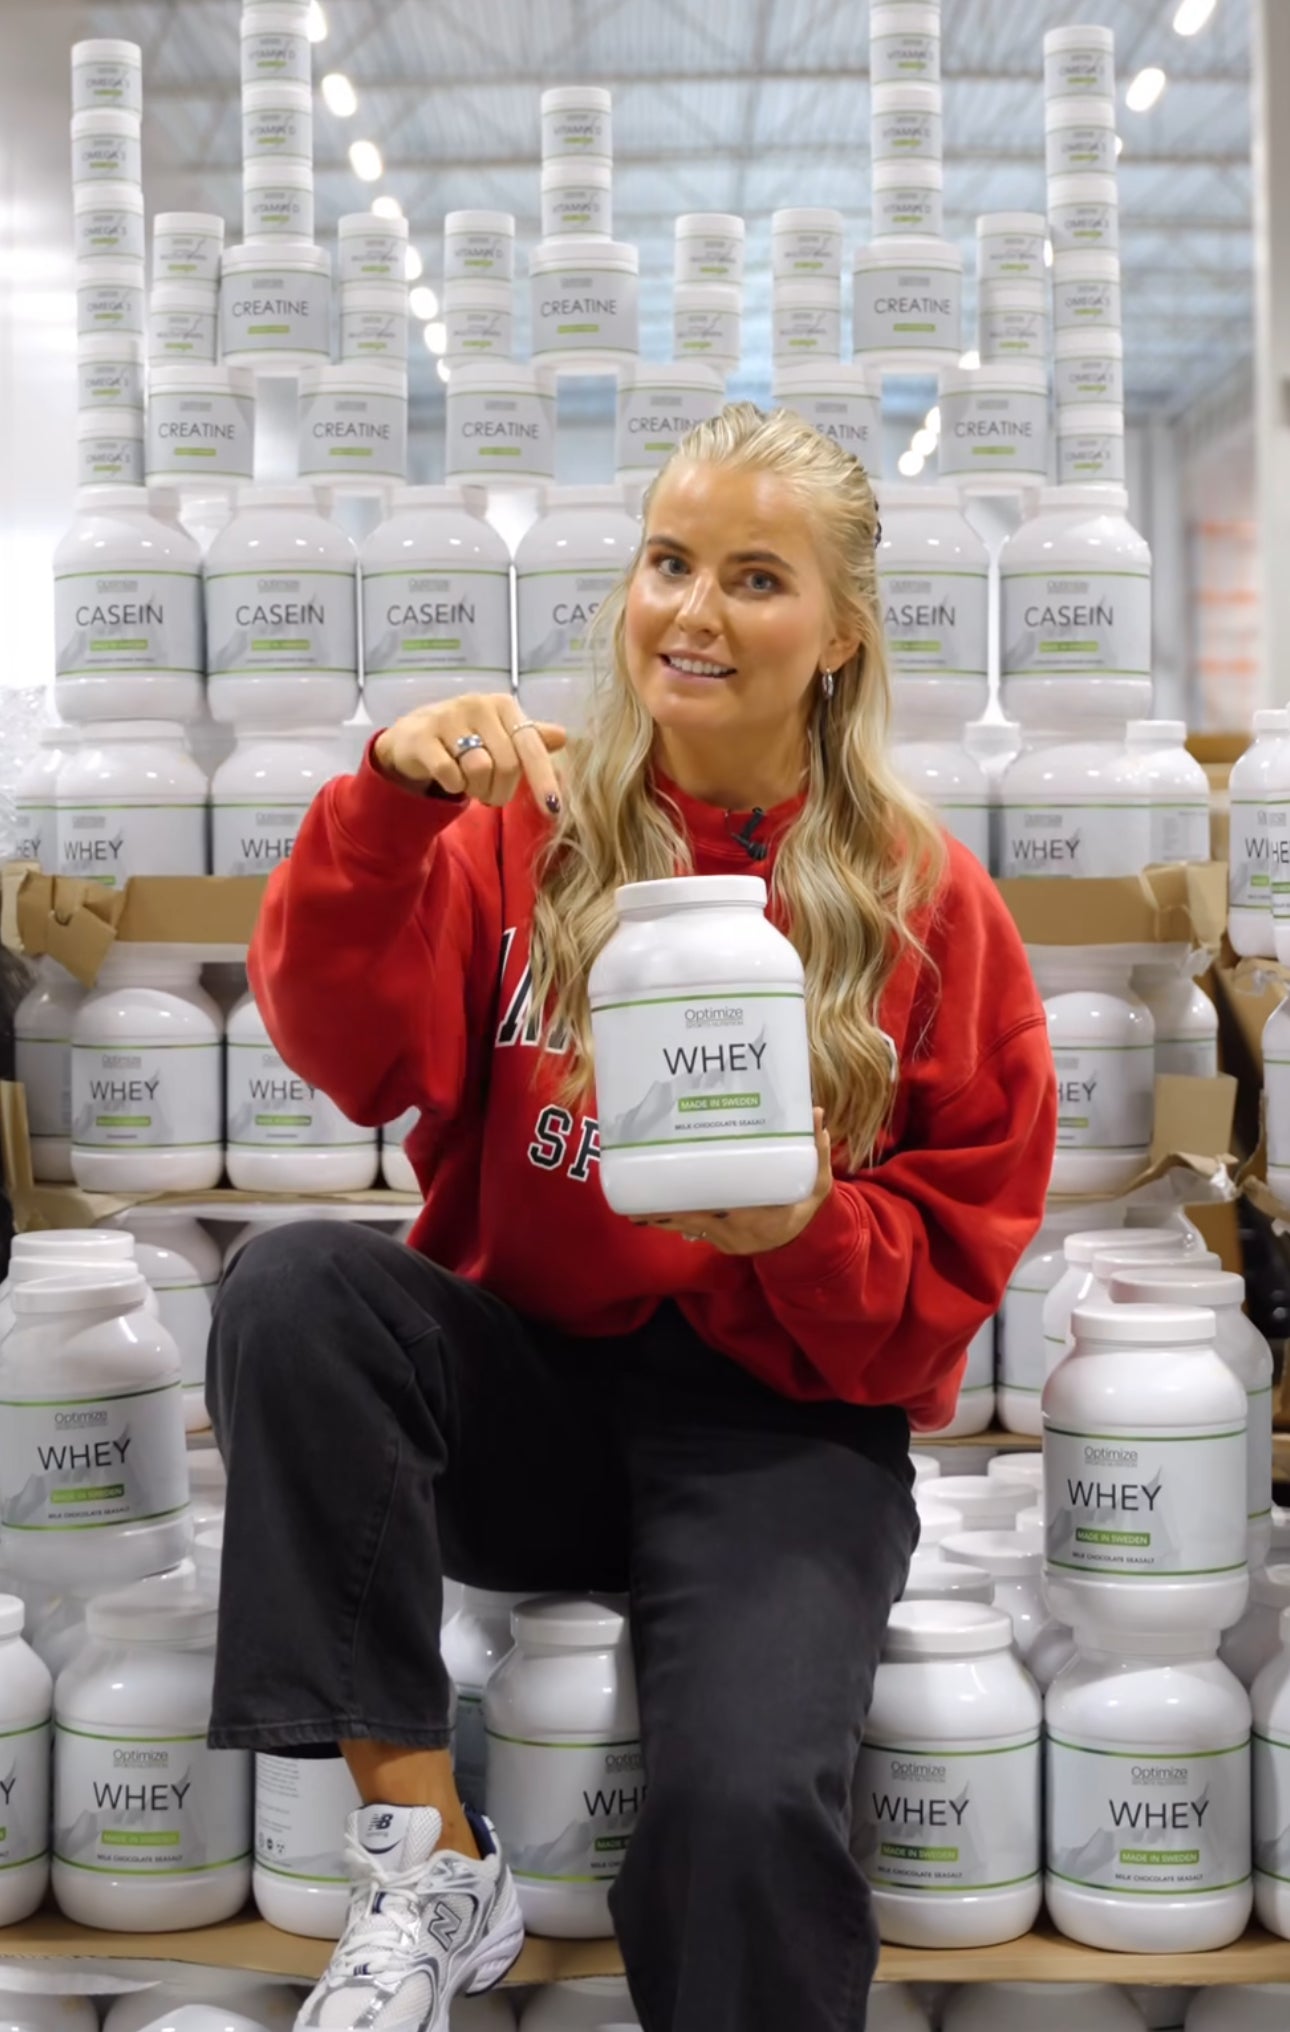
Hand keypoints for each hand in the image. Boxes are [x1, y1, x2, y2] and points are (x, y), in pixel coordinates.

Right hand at [374, 693, 567, 814]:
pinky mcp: (422, 736)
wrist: (413, 735)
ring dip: (477, 789)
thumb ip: (530, 739)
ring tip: (469, 784)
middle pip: (507, 765)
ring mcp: (448, 718)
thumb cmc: (467, 738)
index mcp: (504, 705)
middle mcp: (478, 705)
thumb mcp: (500, 737)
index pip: (531, 747)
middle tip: (489, 795)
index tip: (552, 810)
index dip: (544, 780)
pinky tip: (449, 778)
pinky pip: (450, 774)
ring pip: (479, 769)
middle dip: (501, 791)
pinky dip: (453, 786)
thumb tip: (563, 737)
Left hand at [633, 1110, 832, 1255]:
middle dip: (669, 1210)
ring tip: (635, 1209)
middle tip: (642, 1197)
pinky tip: (648, 1214)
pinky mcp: (717, 1242)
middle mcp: (736, 1233)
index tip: (679, 1187)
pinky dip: (671, 1222)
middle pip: (696, 1220)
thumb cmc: (803, 1208)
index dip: (699, 1202)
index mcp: (757, 1219)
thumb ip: (816, 1151)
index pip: (725, 1210)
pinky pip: (691, 1231)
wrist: (802, 1243)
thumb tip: (815, 1114)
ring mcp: (724, 1240)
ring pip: (689, 1228)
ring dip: (663, 1218)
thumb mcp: (816, 1184)